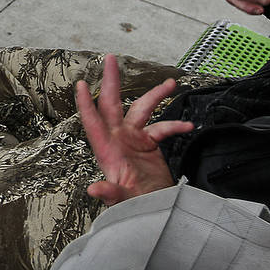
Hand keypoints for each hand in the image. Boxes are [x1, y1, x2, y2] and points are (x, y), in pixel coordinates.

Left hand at [75, 54, 193, 205]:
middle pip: (113, 104)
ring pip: (142, 109)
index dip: (86, 104)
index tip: (80, 84)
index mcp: (107, 150)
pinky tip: (189, 127)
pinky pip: (162, 128)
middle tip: (111, 58)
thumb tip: (93, 189)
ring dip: (155, 96)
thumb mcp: (124, 201)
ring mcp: (133, 140)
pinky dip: (175, 126)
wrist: (157, 212)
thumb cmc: (136, 207)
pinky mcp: (149, 144)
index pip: (93, 122)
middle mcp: (118, 139)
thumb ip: (110, 193)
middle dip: (112, 81)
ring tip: (171, 83)